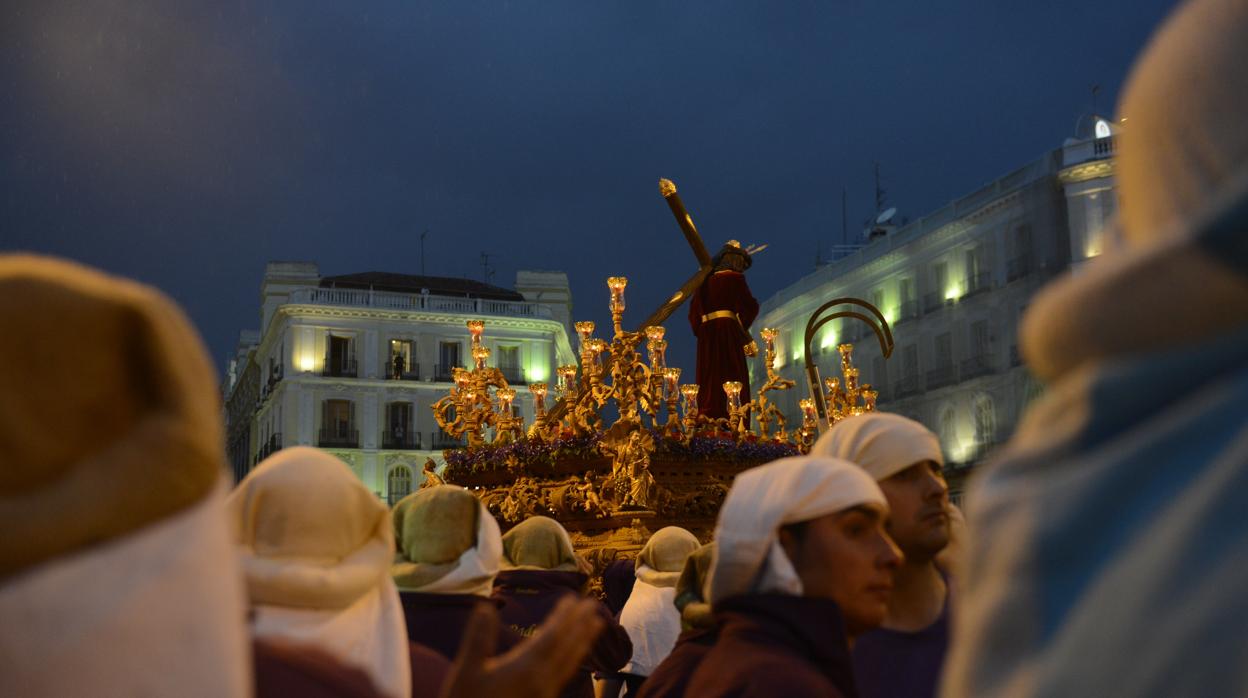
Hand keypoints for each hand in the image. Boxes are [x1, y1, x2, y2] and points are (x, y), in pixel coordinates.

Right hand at [440, 596, 605, 697]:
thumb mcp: (466, 671)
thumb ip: (479, 638)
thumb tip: (486, 607)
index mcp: (525, 669)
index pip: (551, 636)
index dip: (563, 616)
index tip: (573, 598)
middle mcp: (541, 681)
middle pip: (567, 647)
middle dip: (581, 624)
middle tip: (594, 605)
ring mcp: (544, 694)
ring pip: (570, 663)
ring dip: (583, 641)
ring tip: (596, 625)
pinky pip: (565, 675)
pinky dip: (574, 659)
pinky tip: (574, 657)